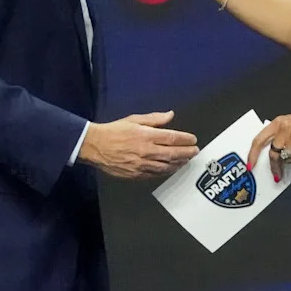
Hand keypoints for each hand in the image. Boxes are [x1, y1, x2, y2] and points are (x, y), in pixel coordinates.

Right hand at [78, 111, 198, 178]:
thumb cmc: (114, 131)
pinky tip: (171, 168)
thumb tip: (170, 115)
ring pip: (166, 166)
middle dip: (187, 153)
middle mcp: (146, 151)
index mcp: (146, 135)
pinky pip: (155, 174)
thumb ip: (154, 119)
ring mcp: (141, 165)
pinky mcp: (136, 174)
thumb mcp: (134, 119)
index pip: (172, 138)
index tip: (193, 139)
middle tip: (195, 151)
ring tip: (186, 160)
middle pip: (173, 154)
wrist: (95, 146)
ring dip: (179, 164)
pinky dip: (166, 171)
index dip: (185, 139)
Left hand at [247, 107, 290, 181]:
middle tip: (277, 175)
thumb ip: (281, 136)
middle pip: (273, 152)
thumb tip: (273, 154)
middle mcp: (284, 127)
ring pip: (287, 157)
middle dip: (274, 166)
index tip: (251, 165)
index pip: (259, 139)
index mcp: (278, 122)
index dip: (253, 154)